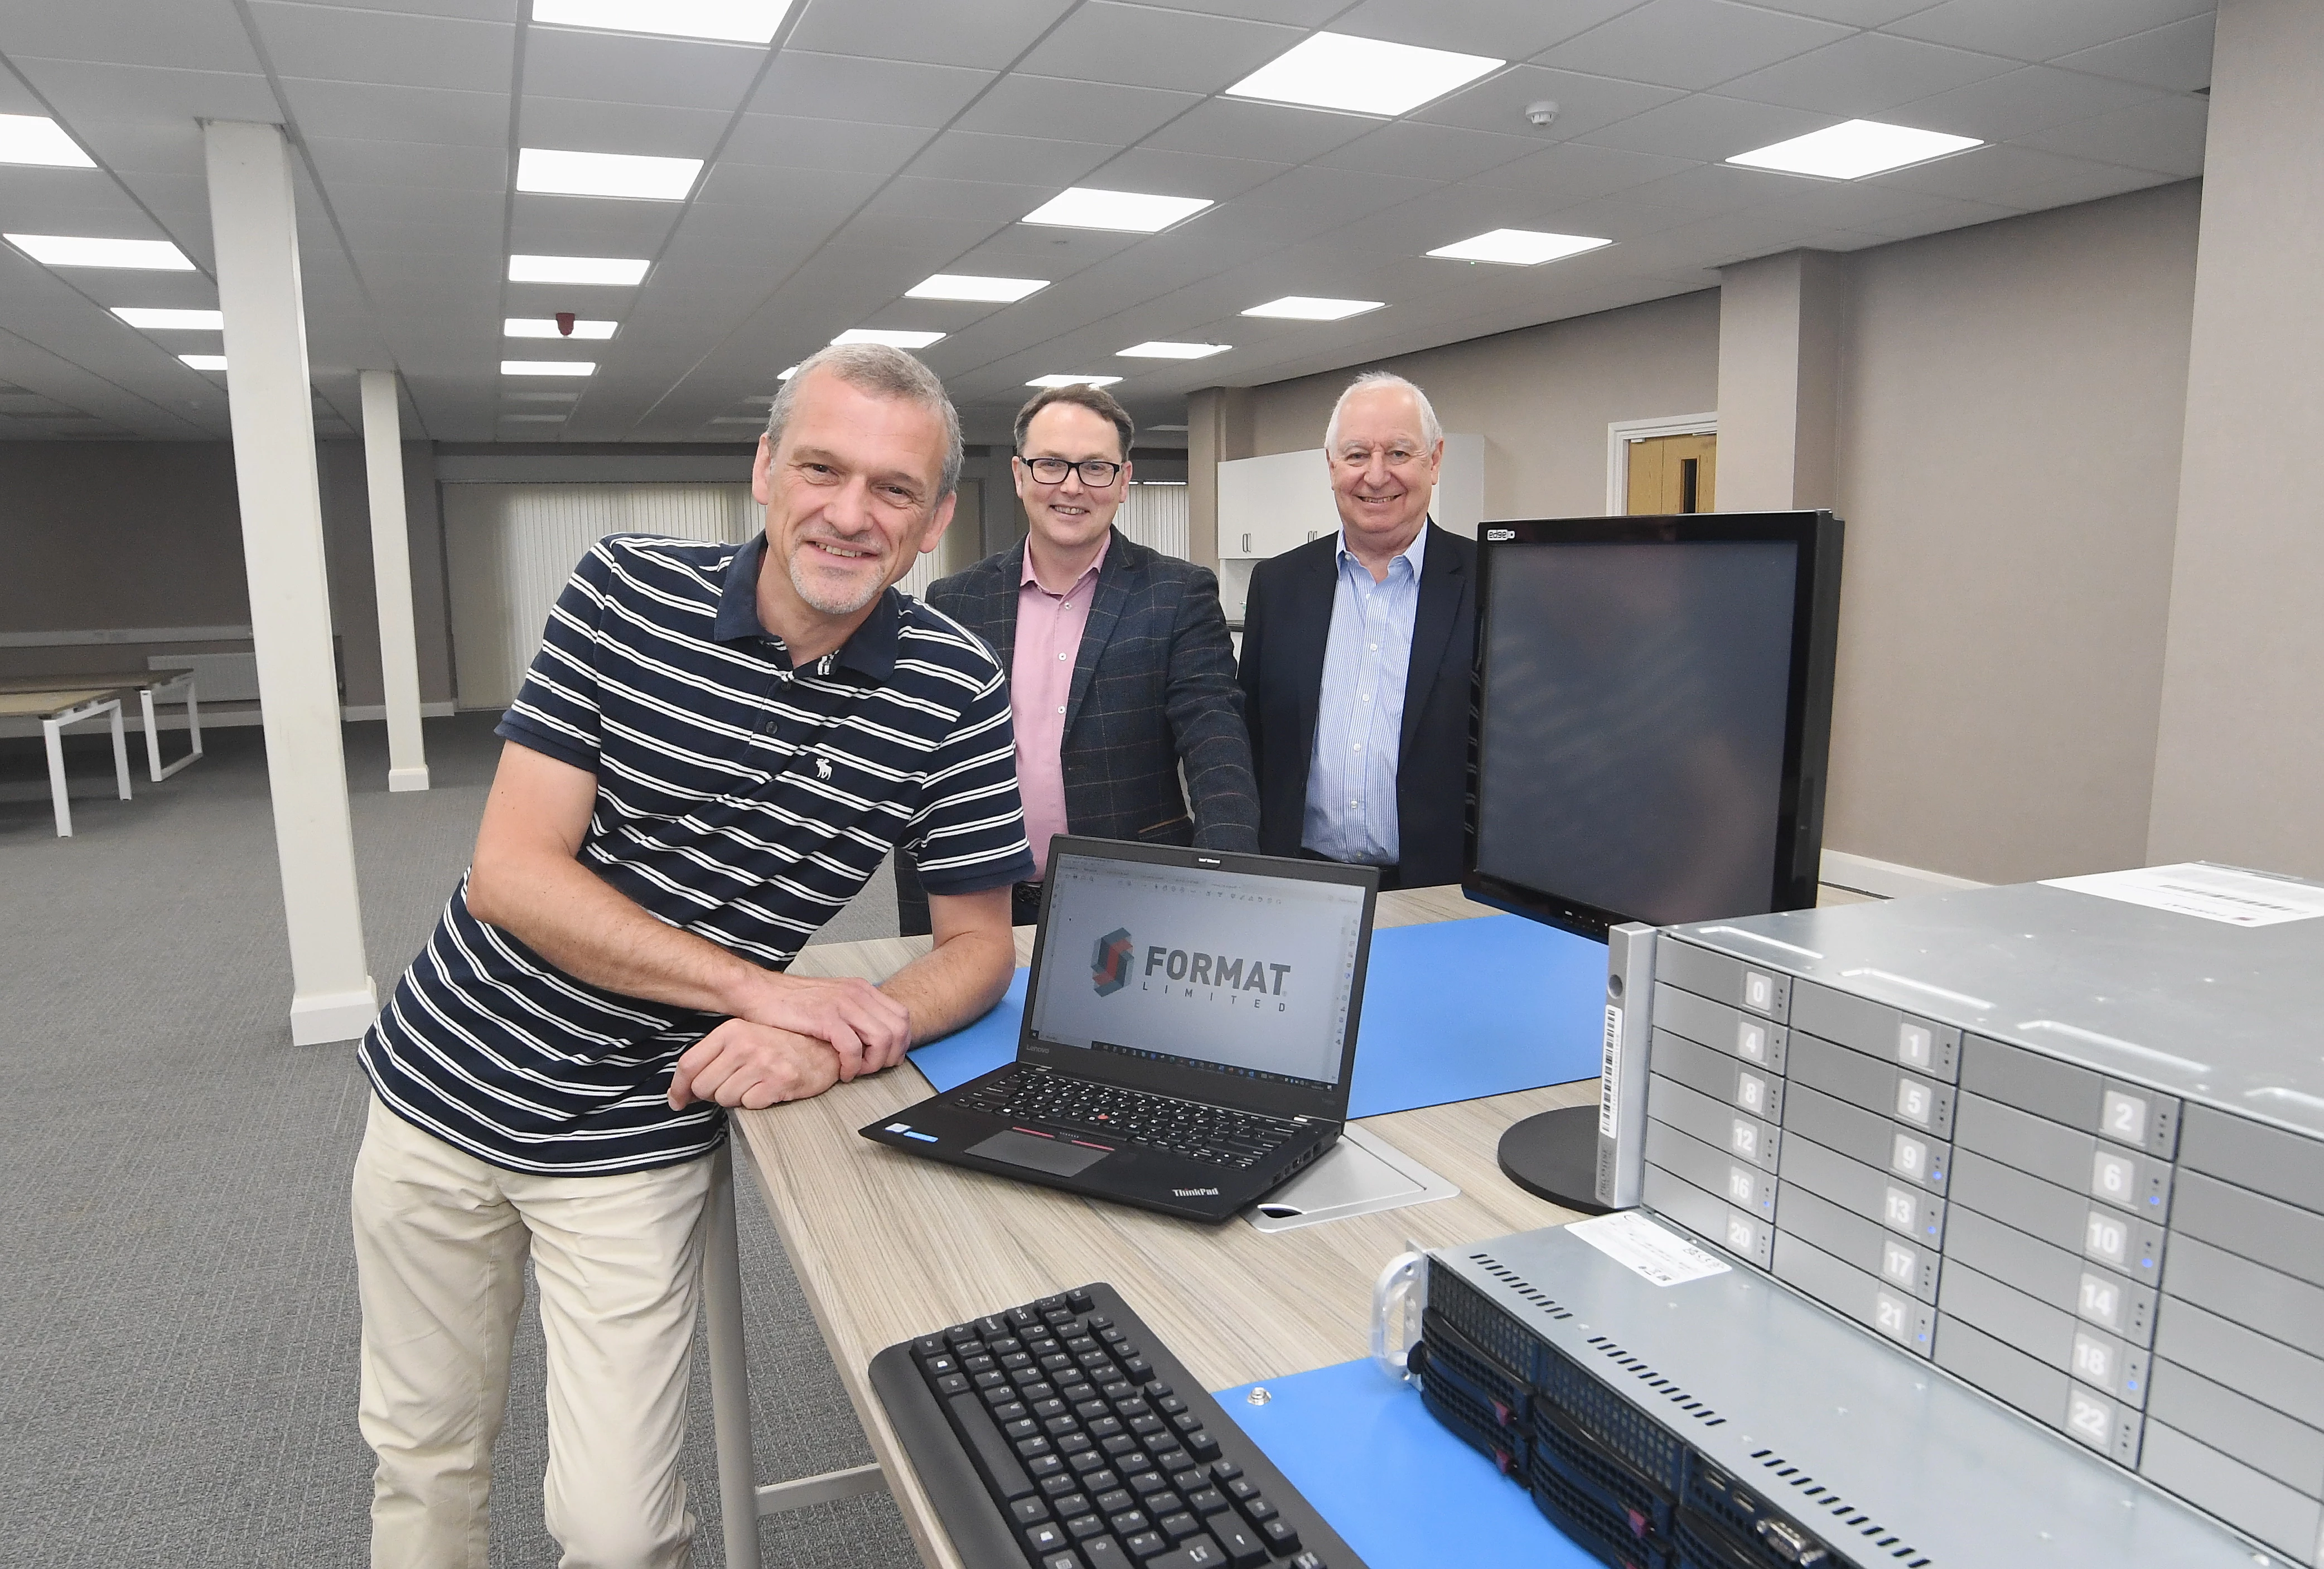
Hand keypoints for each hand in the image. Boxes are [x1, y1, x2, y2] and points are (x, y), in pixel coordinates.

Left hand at [668, 1020, 842, 1109]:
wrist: (824, 1049)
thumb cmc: (783, 1046)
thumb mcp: (744, 1039)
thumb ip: (713, 1058)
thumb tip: (681, 1091)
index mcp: (731, 1030)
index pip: (689, 1064)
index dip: (678, 1088)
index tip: (677, 1100)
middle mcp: (745, 1044)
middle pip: (703, 1086)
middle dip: (712, 1094)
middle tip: (731, 1087)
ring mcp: (762, 1063)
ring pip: (724, 1098)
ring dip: (736, 1098)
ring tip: (754, 1085)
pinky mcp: (778, 1081)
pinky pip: (749, 1105)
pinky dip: (756, 1102)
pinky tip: (768, 1089)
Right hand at [734, 972, 912, 1081]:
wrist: (759, 992)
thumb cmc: (791, 1001)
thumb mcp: (832, 1000)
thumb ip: (854, 1013)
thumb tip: (873, 1037)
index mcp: (861, 989)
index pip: (902, 1016)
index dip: (900, 1043)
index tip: (886, 1058)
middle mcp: (856, 994)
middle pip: (899, 1029)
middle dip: (891, 1056)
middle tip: (872, 1068)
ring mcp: (842, 1005)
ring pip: (882, 1039)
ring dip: (873, 1063)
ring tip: (857, 1071)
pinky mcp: (825, 1018)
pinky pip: (853, 1048)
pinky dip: (852, 1066)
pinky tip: (842, 1072)